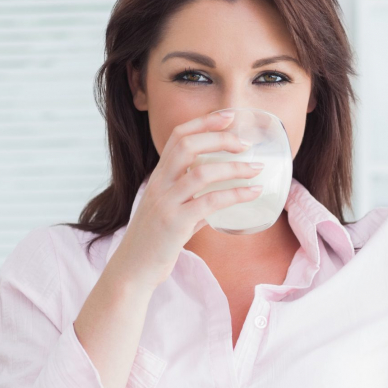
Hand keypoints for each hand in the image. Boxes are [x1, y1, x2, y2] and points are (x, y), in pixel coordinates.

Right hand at [111, 111, 263, 291]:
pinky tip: (252, 193)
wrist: (132, 271)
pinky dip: (235, 194)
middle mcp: (159, 185)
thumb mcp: (172, 214)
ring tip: (256, 169)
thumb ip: (193, 203)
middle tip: (246, 143)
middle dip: (219, 138)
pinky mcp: (174, 224)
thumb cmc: (153, 243)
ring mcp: (166, 203)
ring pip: (201, 172)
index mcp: (158, 178)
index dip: (204, 122)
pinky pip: (209, 202)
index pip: (177, 137)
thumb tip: (220, 199)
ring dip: (234, 168)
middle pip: (187, 145)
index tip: (228, 116)